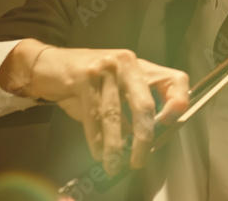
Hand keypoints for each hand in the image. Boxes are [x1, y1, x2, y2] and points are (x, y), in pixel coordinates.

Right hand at [0, 39, 189, 175]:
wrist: (48, 66)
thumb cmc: (87, 81)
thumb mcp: (117, 87)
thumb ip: (135, 105)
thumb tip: (148, 135)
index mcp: (141, 66)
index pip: (174, 79)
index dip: (179, 100)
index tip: (171, 123)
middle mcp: (127, 63)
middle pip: (144, 104)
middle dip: (143, 137)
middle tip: (139, 159)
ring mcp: (105, 69)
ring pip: (115, 115)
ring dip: (115, 146)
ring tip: (114, 164)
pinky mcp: (83, 78)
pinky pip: (93, 115)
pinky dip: (97, 139)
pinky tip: (99, 153)